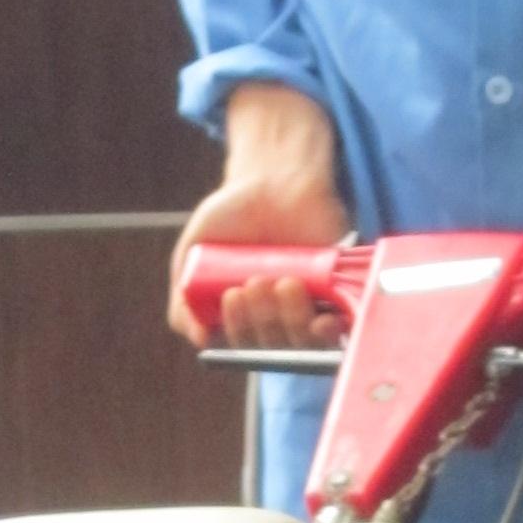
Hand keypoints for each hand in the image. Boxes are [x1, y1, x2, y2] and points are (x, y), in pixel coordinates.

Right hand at [168, 86, 351, 347]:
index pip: (242, 342)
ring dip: (291, 319)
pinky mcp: (338, 291)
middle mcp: (276, 314)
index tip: (232, 295)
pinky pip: (338, 329)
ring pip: (302, 340)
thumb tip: (199, 339)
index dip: (238, 328)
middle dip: (261, 319)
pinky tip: (322, 320)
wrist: (276, 177)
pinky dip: (328, 331)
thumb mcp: (193, 250)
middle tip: (254, 282)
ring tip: (284, 280)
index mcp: (243, 310)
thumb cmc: (233, 212)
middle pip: (272, 345)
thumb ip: (184, 295)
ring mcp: (309, 304)